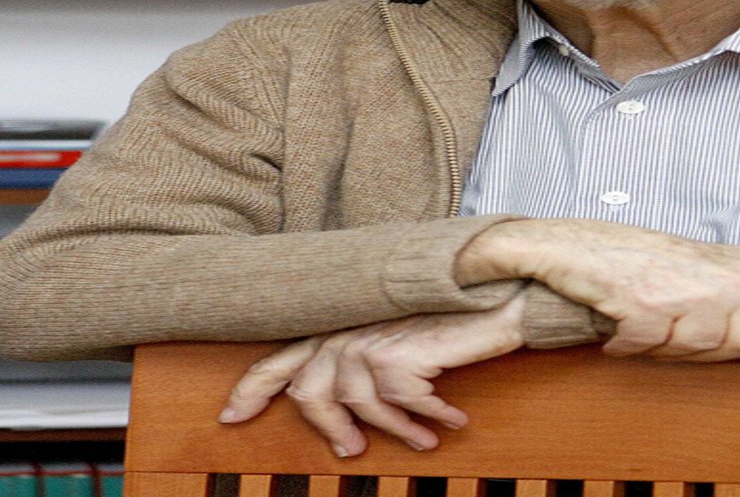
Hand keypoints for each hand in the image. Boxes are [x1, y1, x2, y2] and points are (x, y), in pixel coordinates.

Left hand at [218, 294, 526, 456]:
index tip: (231, 417)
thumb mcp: (400, 340)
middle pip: (310, 393)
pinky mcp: (399, 355)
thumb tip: (348, 415)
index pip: (284, 356)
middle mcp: (350, 329)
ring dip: (397, 431)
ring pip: (359, 406)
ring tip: (423, 440)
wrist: (499, 297)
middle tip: (353, 451)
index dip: (253, 387)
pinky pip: (403, 405)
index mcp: (343, 323)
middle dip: (330, 430)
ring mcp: (371, 340)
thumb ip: (366, 361)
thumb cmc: (453, 320)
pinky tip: (449, 420)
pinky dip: (429, 417)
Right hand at [458, 219, 739, 361]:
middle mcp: (732, 275)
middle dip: (729, 349)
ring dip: (679, 348)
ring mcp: (692, 288)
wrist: (586, 250)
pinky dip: (639, 343)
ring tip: (664, 318)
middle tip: (700, 324)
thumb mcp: (737, 268)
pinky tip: (633, 323)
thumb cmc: (664, 264)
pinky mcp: (650, 303)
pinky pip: (660, 348)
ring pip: (711, 352)